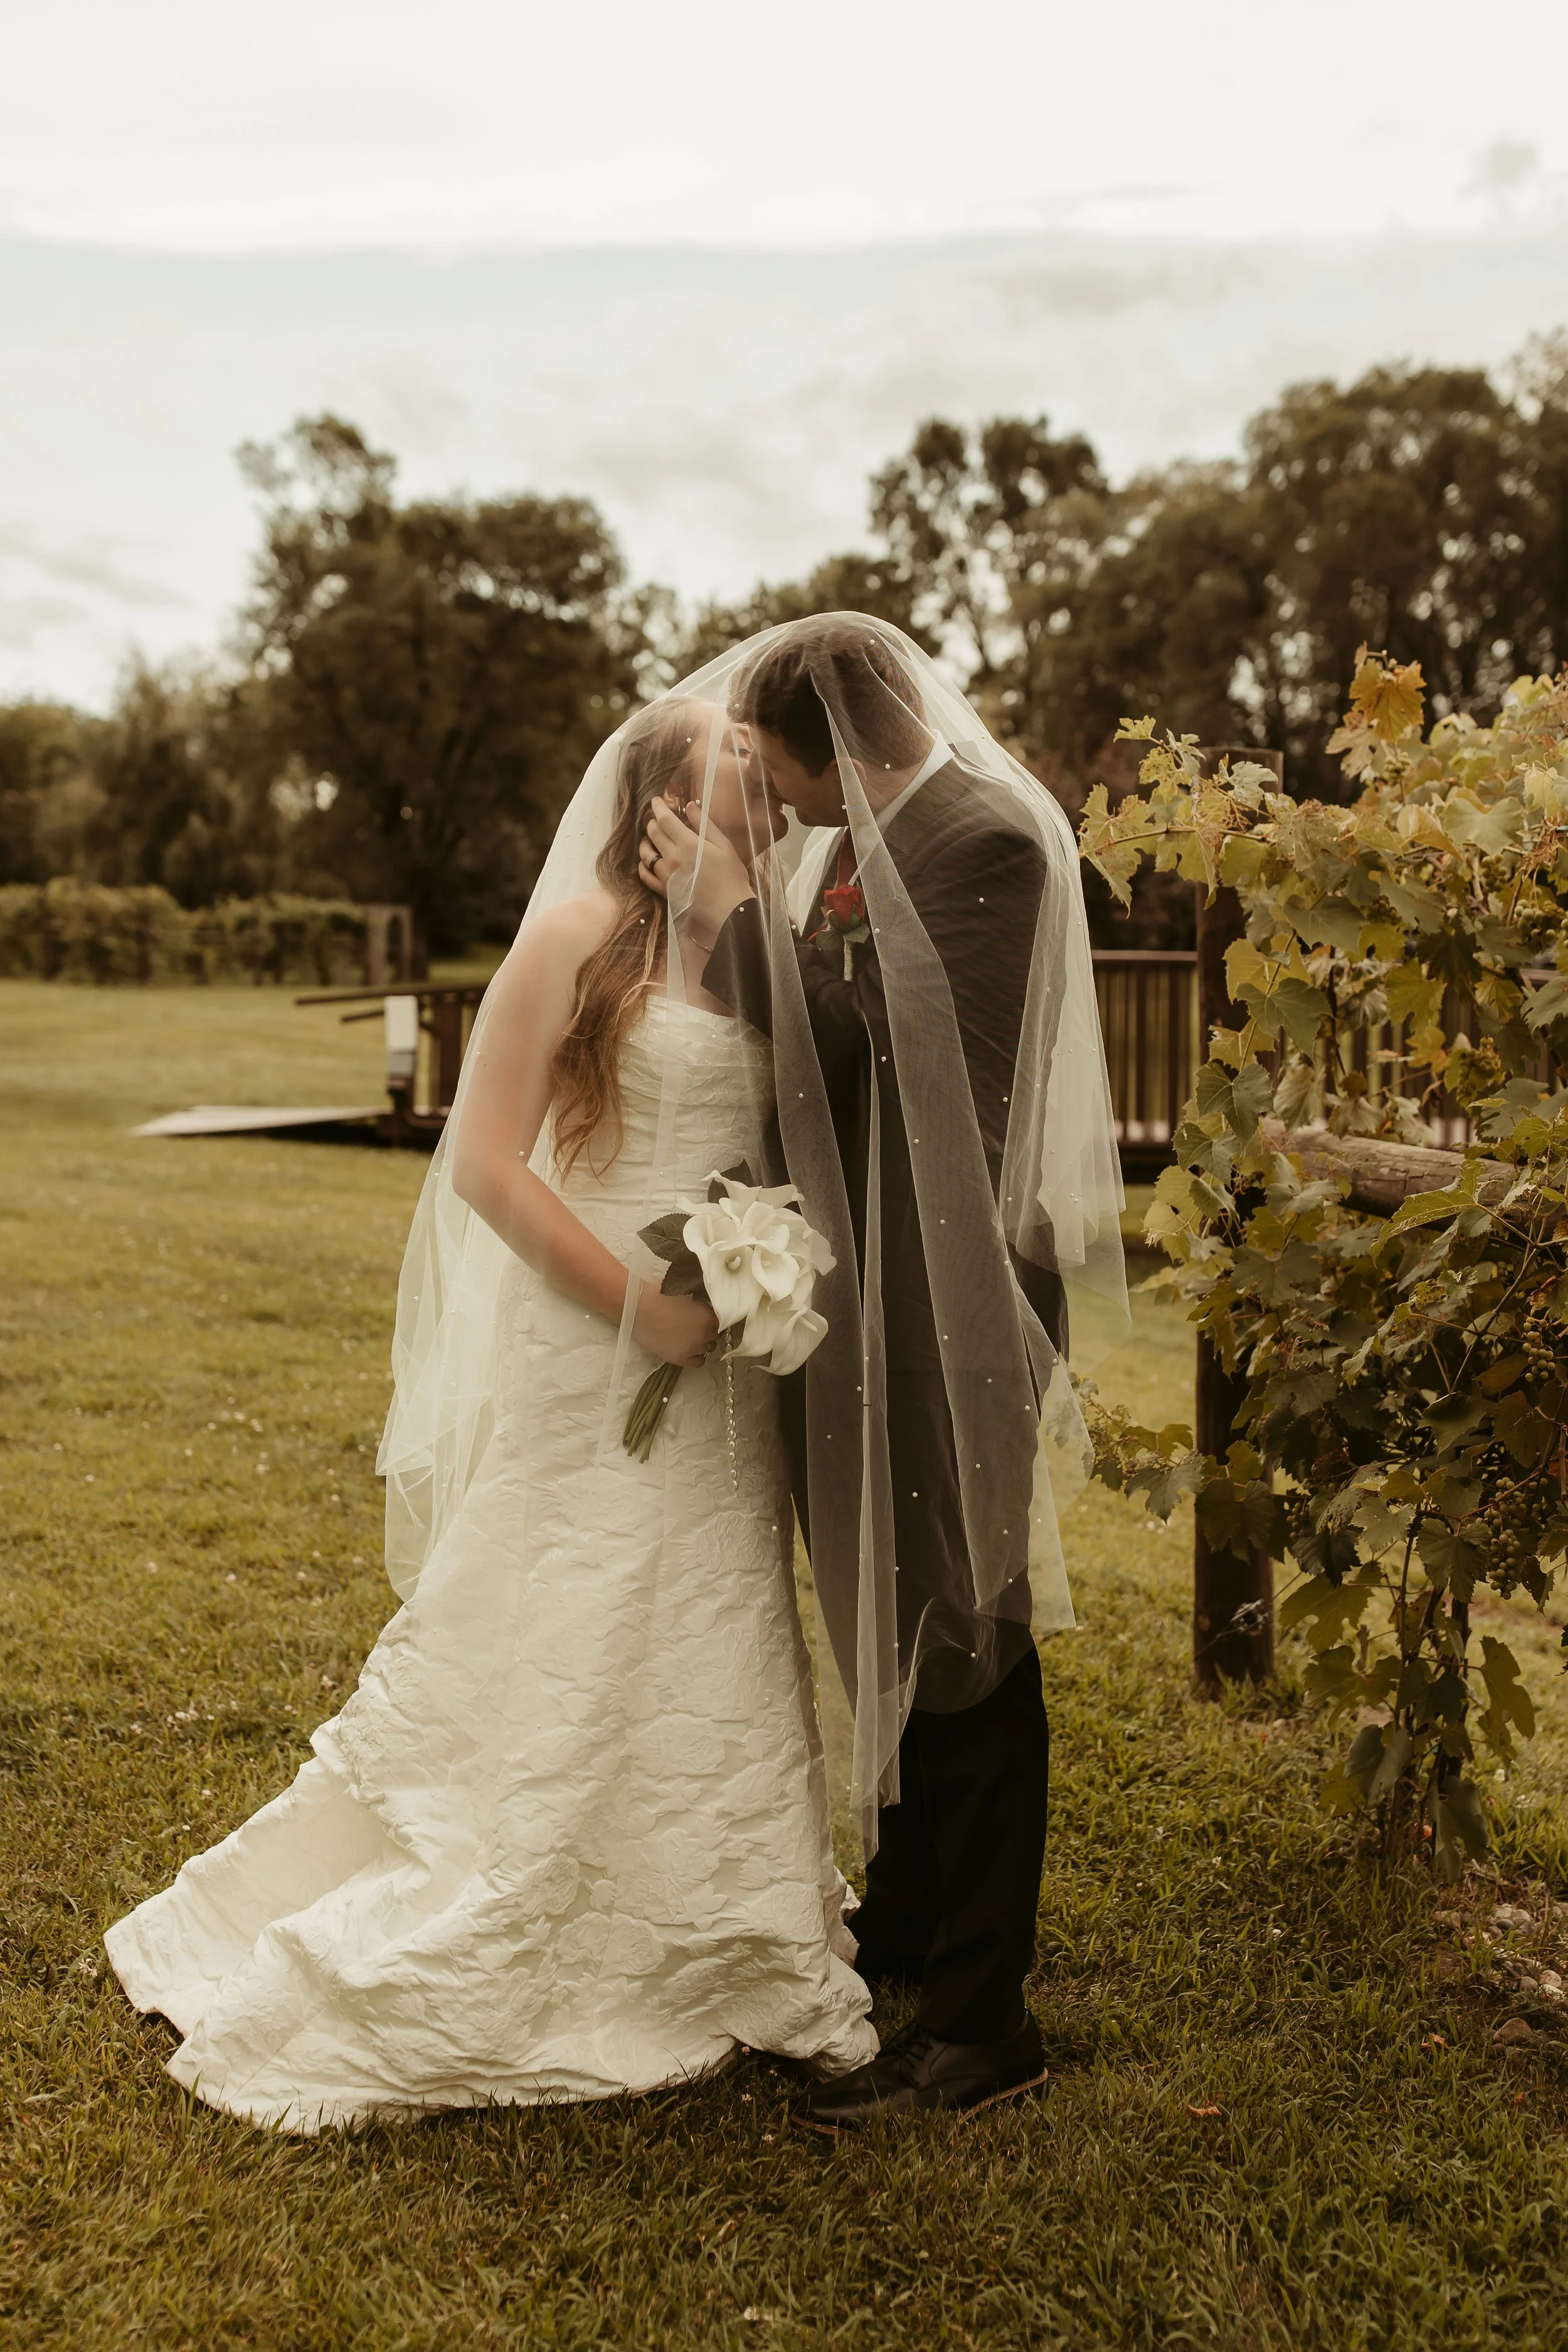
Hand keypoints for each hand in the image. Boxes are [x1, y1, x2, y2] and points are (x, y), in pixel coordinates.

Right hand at [633, 1281, 719, 1368]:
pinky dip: (697, 1355)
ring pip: (708, 1347)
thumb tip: (711, 1305)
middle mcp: (705, 1334)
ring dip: (702, 1342)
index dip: (712, 1317)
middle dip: (708, 1329)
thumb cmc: (661, 1294)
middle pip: (715, 1335)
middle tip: (695, 1323)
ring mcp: (693, 1348)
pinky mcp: (680, 1359)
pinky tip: (689, 1347)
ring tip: (689, 1334)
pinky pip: (698, 1361)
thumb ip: (703, 1301)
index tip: (705, 1315)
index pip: (722, 1320)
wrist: (638, 1307)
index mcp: (709, 1317)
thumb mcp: (688, 1292)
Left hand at [638, 796, 753, 945]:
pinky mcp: (664, 891)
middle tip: (655, 818)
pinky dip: (643, 865)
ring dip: (645, 842)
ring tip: (648, 838)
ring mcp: (666, 875)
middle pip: (653, 833)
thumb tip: (689, 805)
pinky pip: (645, 875)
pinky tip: (646, 861)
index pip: (665, 820)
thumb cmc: (731, 876)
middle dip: (652, 822)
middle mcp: (673, 858)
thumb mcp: (724, 845)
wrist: (729, 910)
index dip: (658, 807)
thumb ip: (705, 824)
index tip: (655, 800)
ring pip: (646, 853)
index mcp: (688, 844)